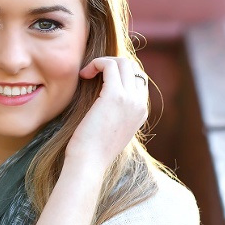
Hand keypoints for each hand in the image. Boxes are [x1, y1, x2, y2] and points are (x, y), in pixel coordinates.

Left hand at [65, 56, 148, 170]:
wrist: (89, 163)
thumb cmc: (92, 150)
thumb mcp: (110, 130)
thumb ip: (114, 114)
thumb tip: (102, 99)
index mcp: (141, 112)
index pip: (138, 80)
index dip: (119, 74)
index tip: (99, 79)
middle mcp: (140, 104)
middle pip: (133, 68)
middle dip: (112, 64)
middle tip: (92, 73)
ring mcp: (130, 99)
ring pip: (124, 62)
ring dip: (103, 62)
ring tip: (87, 73)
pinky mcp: (115, 95)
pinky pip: (110, 65)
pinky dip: (97, 63)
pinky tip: (84, 74)